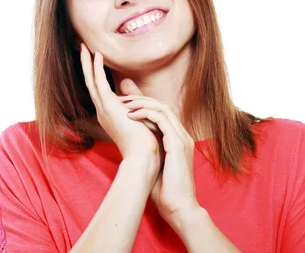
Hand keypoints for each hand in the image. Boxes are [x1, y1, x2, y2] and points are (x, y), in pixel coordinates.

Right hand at [79, 43, 159, 170]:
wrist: (145, 156)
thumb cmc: (146, 140)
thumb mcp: (139, 113)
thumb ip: (133, 97)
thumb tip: (127, 83)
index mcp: (109, 114)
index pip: (99, 89)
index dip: (95, 72)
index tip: (95, 58)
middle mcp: (103, 111)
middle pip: (91, 83)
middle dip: (87, 65)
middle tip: (83, 48)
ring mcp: (103, 109)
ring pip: (91, 81)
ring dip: (88, 63)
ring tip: (84, 47)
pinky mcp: (108, 107)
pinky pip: (99, 83)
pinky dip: (96, 69)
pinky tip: (97, 56)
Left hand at [119, 85, 199, 225]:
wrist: (178, 207)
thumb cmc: (163, 190)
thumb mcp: (152, 163)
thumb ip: (145, 149)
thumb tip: (129, 142)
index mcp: (177, 138)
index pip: (161, 112)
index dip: (143, 104)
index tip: (124, 103)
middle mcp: (182, 135)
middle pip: (162, 105)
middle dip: (141, 98)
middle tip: (122, 98)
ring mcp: (182, 139)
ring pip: (163, 108)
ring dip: (142, 102)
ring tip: (124, 104)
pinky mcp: (178, 145)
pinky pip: (162, 119)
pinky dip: (146, 113)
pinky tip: (131, 115)